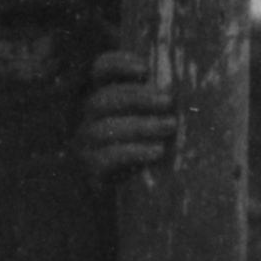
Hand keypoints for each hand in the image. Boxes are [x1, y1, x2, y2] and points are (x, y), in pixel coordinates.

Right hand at [73, 43, 178, 191]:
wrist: (114, 197)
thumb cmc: (133, 150)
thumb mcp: (137, 121)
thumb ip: (149, 102)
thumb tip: (176, 87)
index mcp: (97, 97)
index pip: (99, 70)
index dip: (119, 64)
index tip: (145, 68)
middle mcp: (85, 117)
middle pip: (104, 98)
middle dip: (138, 97)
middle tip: (168, 101)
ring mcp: (84, 144)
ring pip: (106, 128)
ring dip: (142, 124)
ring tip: (170, 125)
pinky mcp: (90, 170)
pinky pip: (109, 157)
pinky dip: (135, 151)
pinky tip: (157, 151)